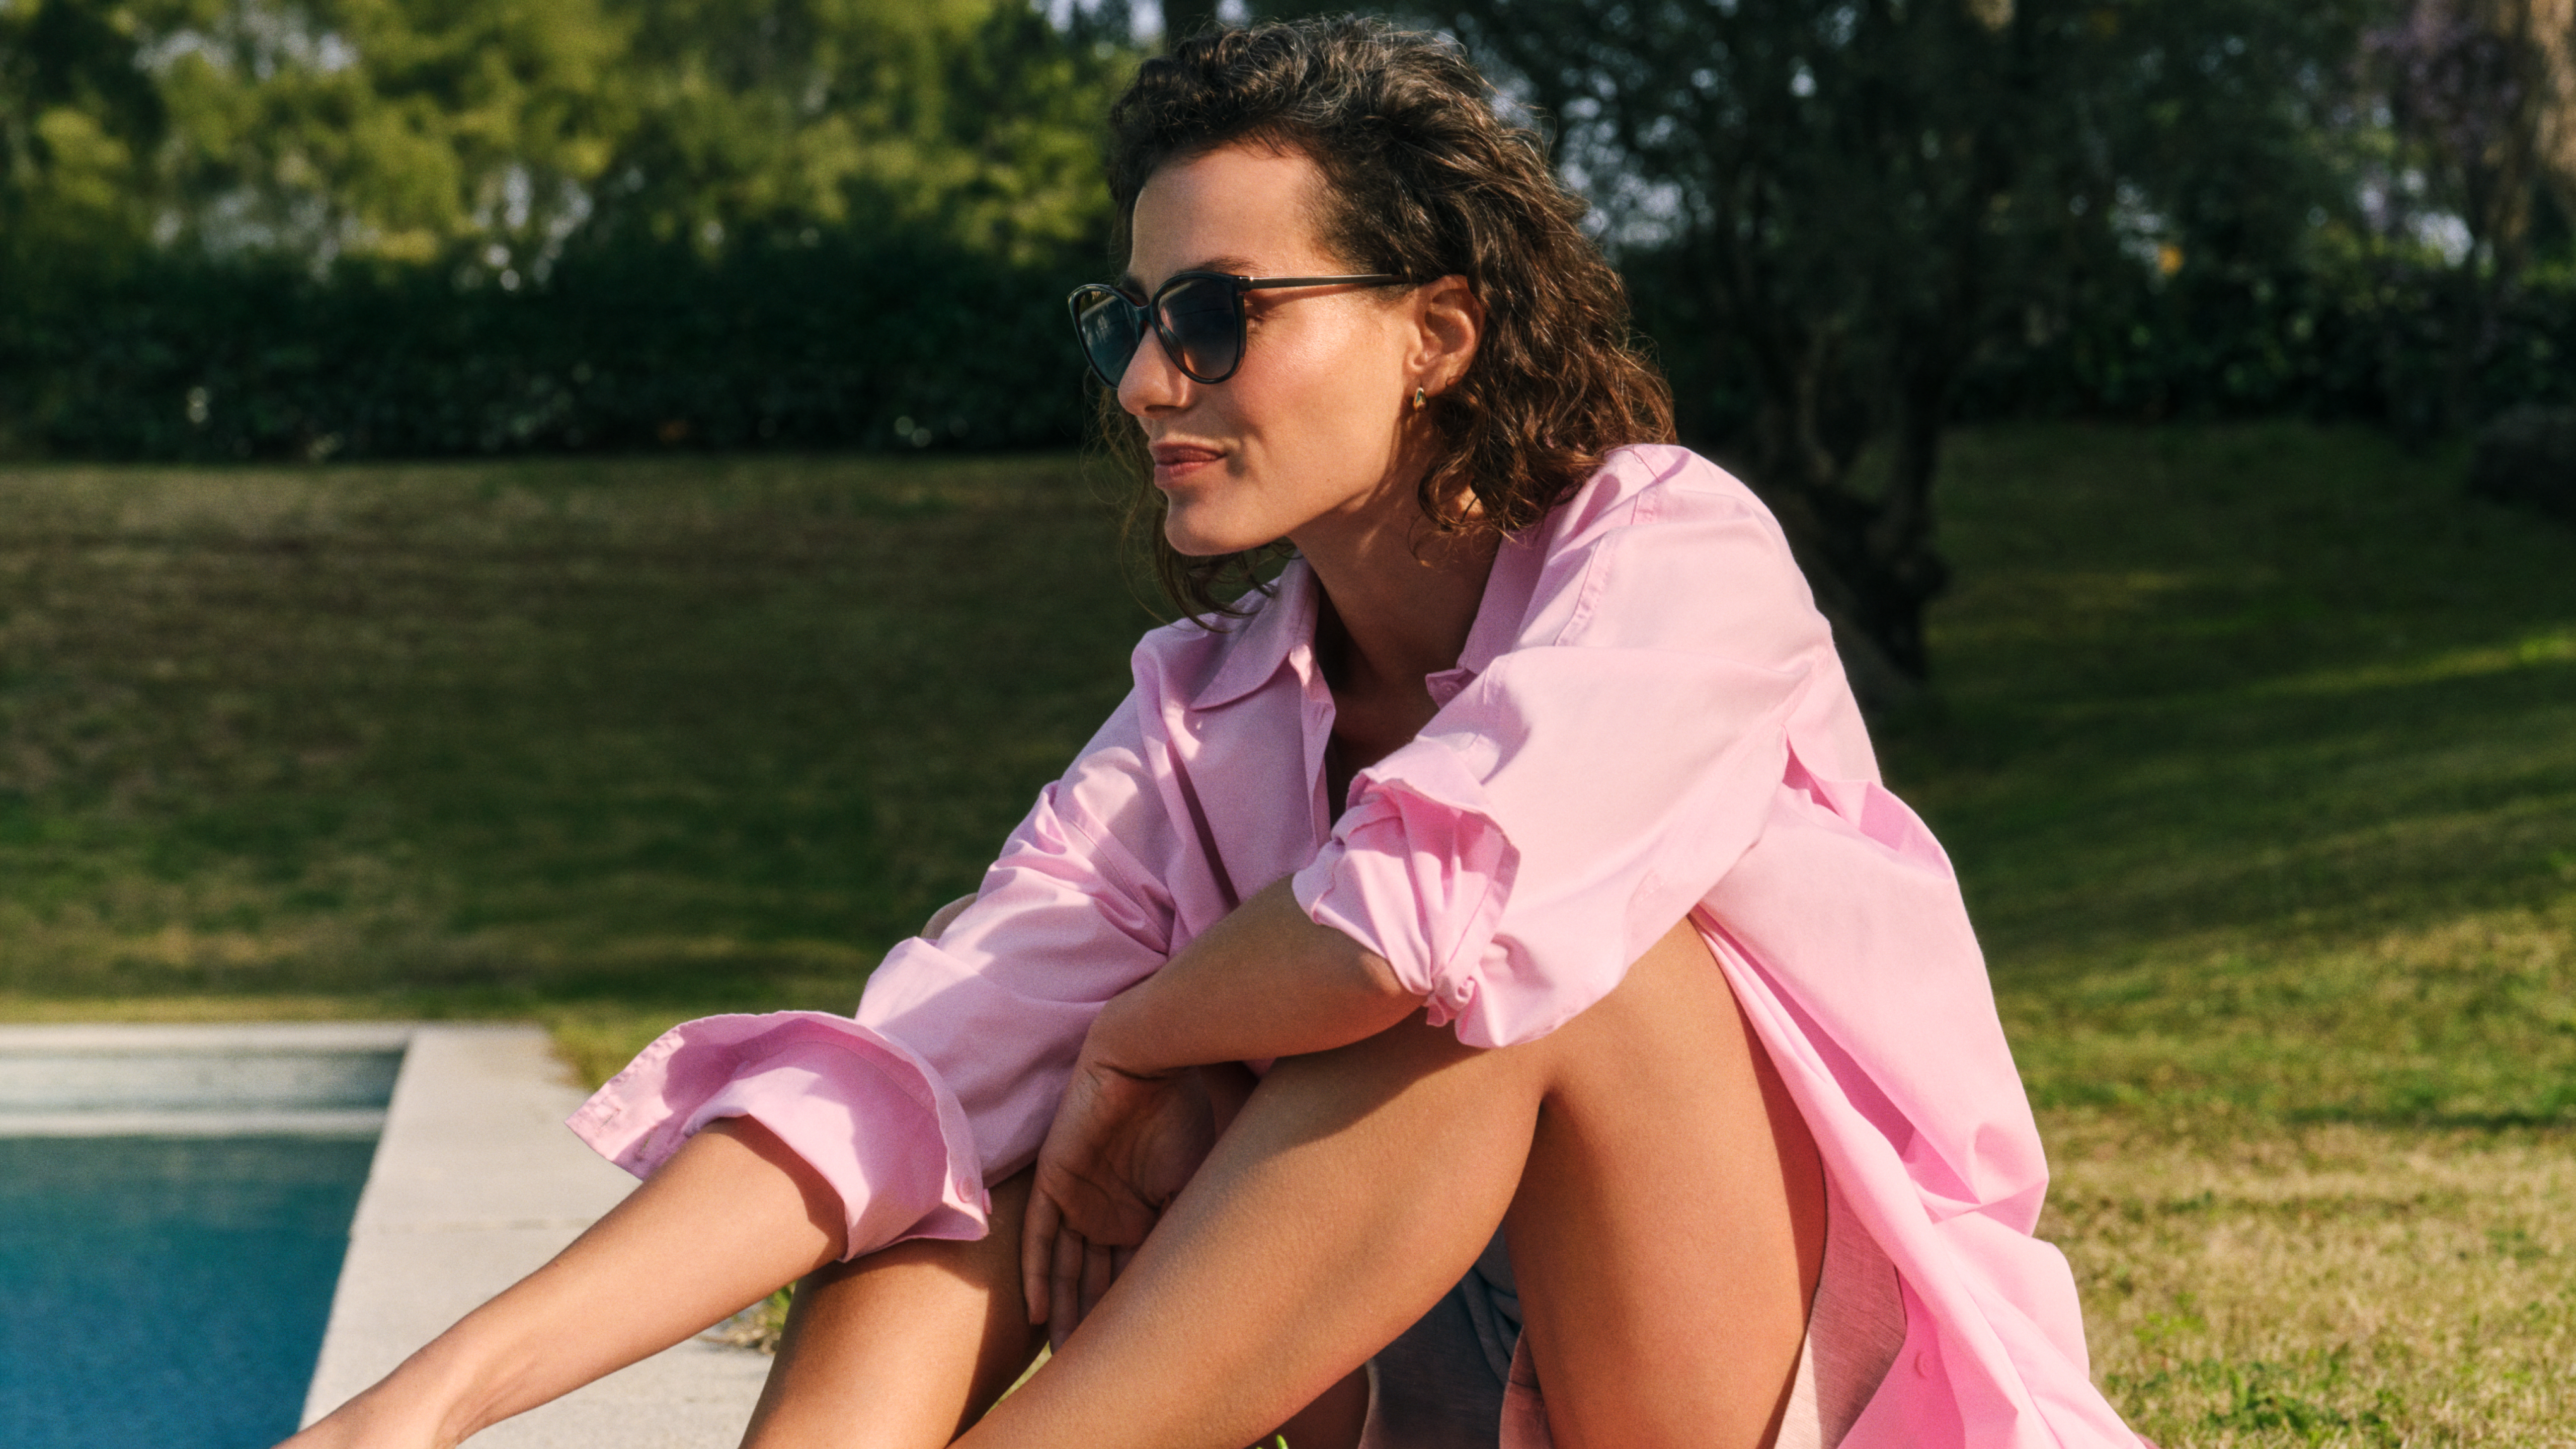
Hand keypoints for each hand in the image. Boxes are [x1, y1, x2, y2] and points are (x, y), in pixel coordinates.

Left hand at [1021, 1050, 1219, 1348]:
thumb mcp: (1195, 1181)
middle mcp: (1107, 1213)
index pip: (1131, 1277)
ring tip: (1062, 1357)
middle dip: (1093, 1327)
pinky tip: (1036, 1313)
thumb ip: (1188, 1228)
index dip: (1130, 1317)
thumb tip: (1202, 1287)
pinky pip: (1040, 1237)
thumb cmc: (1180, 1115)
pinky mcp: (1054, 1183)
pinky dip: (1038, 1275)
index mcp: (1142, 1214)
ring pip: (1066, 1268)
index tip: (1133, 1358)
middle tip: (1090, 1373)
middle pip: (1094, 1282)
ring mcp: (1078, 1199)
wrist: (1147, 1061)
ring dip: (1064, 1312)